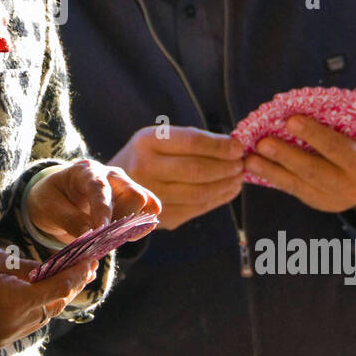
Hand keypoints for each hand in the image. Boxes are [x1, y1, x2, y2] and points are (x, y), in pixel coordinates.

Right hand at [0, 243, 99, 348]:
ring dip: (55, 298)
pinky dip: (37, 308)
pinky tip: (40, 292)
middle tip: (85, 266)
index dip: (77, 274)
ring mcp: (3, 337)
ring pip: (42, 318)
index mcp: (12, 302)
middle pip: (54, 307)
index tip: (91, 260)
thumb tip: (56, 268)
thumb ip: (29, 267)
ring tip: (66, 276)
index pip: (57, 289)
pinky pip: (27, 324)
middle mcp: (11, 326)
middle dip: (71, 286)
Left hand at [24, 156, 160, 243]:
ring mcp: (125, 186)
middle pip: (133, 194)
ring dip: (133, 226)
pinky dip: (141, 226)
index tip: (101, 231)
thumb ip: (71, 221)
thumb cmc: (52, 199)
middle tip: (103, 239)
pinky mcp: (133, 199)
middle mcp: (111, 175)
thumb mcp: (50, 209)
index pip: (99, 188)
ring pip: (145, 204)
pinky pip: (149, 210)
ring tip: (112, 239)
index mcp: (85, 172)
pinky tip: (127, 236)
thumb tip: (93, 236)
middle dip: (123, 220)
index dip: (102, 210)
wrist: (57, 196)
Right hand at [109, 126, 243, 229]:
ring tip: (239, 177)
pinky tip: (228, 190)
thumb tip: (234, 147)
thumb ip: (192, 140)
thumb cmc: (148, 156)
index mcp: (146, 142)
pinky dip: (218, 199)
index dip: (220, 146)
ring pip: (199, 193)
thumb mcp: (159, 138)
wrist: (113, 188)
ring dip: (226, 185)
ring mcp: (150, 196)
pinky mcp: (159, 217)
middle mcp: (145, 168)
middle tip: (242, 164)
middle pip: (196, 170)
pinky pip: (196, 209)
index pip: (191, 142)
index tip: (238, 147)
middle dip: (226, 167)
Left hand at [244, 115, 355, 229]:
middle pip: (312, 169)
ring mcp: (334, 200)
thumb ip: (337, 125)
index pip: (335, 147)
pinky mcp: (319, 204)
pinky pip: (293, 190)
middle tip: (262, 143)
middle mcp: (350, 186)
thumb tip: (296, 108)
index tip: (291, 120)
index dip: (313, 134)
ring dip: (270, 171)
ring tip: (249, 159)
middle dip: (285, 156)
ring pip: (298, 184)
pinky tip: (255, 168)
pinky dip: (273, 178)